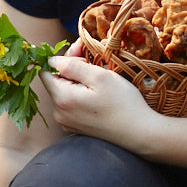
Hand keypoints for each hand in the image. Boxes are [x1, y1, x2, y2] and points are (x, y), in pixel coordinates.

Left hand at [39, 54, 155, 144]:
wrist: (140, 134)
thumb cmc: (122, 103)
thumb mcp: (98, 77)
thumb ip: (71, 66)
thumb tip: (51, 60)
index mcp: (61, 99)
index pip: (46, 72)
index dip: (61, 58)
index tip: (80, 53)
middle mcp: (59, 113)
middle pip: (56, 81)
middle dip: (71, 68)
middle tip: (92, 59)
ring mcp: (67, 122)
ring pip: (64, 92)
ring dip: (77, 80)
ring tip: (97, 75)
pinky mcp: (77, 127)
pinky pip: (72, 104)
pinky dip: (81, 93)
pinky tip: (97, 91)